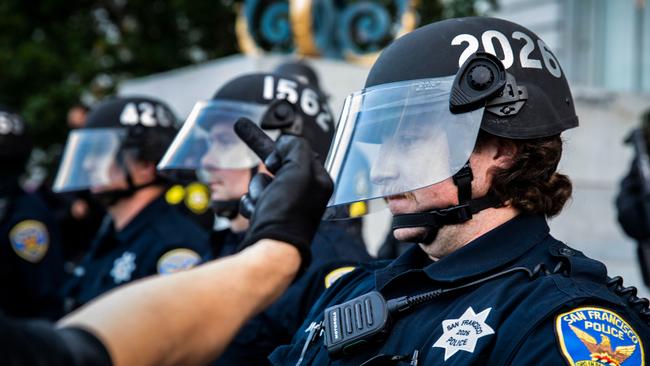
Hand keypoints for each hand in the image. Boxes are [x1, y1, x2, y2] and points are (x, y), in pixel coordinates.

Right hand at [235, 118, 332, 267]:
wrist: (271, 248)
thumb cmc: (288, 210)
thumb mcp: (299, 169)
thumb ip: (295, 147)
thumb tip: (285, 143)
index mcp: (319, 181)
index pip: (300, 153)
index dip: (283, 149)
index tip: (269, 136)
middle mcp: (305, 194)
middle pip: (278, 165)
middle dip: (263, 158)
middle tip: (241, 126)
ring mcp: (286, 206)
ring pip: (262, 182)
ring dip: (258, 188)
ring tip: (264, 202)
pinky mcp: (269, 218)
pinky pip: (253, 199)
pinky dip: (252, 204)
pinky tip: (257, 213)